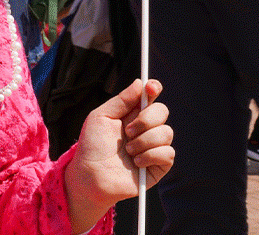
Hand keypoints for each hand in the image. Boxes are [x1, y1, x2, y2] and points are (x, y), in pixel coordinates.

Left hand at [65, 79, 173, 232]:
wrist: (91, 176)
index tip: (151, 88)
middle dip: (145, 120)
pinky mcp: (159, 165)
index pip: (150, 96)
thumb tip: (140, 83)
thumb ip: (121, 100)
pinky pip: (168, 153)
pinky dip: (150, 156)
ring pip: (166, 133)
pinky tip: (136, 162)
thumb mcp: (101, 117)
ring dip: (144, 141)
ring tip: (128, 151)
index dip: (154, 89)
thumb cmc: (92, 146)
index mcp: (131, 114)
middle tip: (127, 131)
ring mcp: (153, 146)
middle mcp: (145, 128)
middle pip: (162, 111)